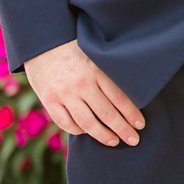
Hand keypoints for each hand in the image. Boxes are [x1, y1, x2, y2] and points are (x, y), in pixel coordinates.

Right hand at [24, 39, 143, 146]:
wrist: (43, 42)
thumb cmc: (75, 47)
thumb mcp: (95, 55)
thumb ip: (108, 73)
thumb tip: (130, 94)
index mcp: (96, 70)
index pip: (120, 98)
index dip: (132, 114)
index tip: (140, 124)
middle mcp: (81, 83)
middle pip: (107, 114)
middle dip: (123, 130)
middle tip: (134, 139)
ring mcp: (64, 93)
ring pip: (87, 124)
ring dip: (103, 136)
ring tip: (114, 141)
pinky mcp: (49, 100)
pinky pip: (66, 123)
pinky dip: (79, 131)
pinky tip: (88, 132)